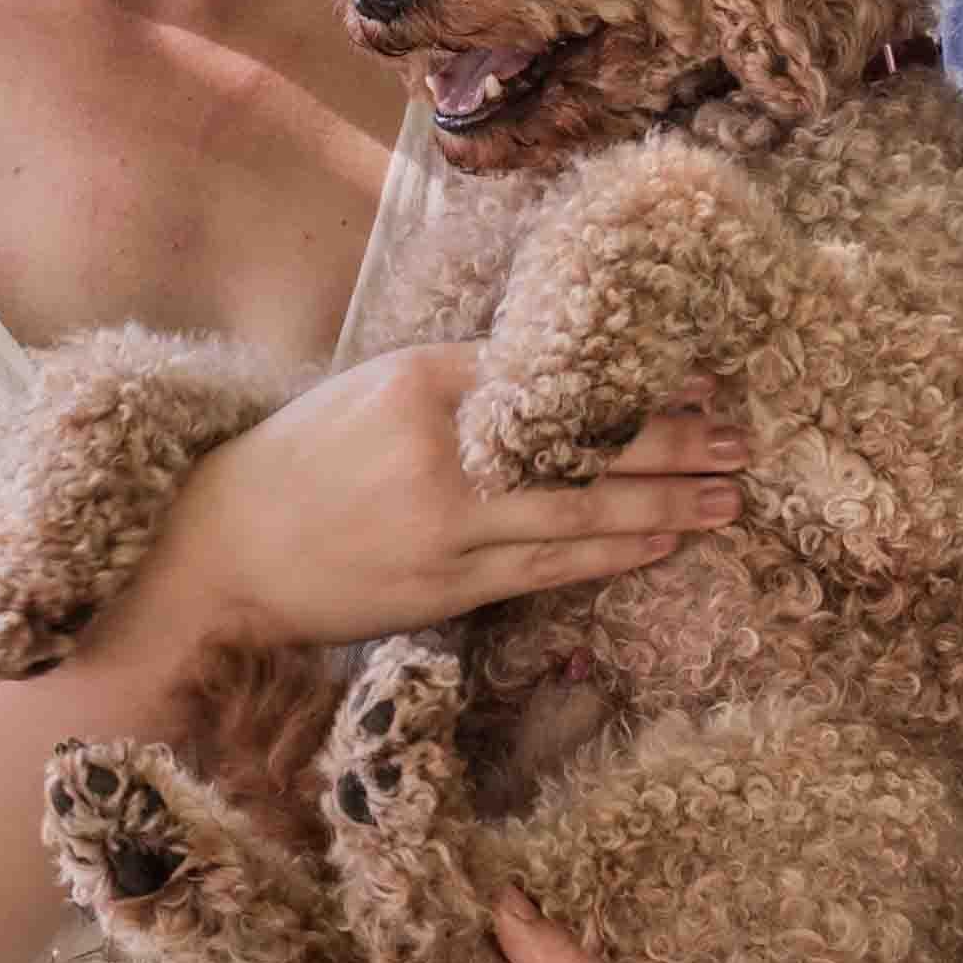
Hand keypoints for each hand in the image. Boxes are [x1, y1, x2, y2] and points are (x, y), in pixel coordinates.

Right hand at [66, 350, 740, 715]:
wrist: (221, 554)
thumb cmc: (303, 463)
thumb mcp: (374, 393)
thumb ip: (462, 385)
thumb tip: (561, 380)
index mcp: (421, 381)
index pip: (551, 376)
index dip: (630, 383)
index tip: (696, 378)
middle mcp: (439, 449)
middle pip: (583, 444)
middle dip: (673, 445)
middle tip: (741, 440)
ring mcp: (444, 525)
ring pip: (578, 513)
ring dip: (664, 506)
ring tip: (727, 499)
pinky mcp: (444, 587)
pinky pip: (548, 566)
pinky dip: (611, 553)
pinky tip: (661, 544)